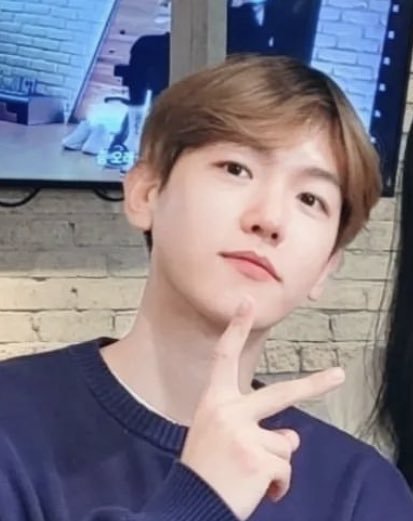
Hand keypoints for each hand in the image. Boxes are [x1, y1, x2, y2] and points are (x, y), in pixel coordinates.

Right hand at [181, 298, 344, 519]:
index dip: (236, 328)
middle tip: (339, 375)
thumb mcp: (217, 437)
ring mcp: (244, 433)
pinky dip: (277, 487)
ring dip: (274, 465)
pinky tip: (257, 493)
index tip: (246, 302)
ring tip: (248, 477)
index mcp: (213, 402)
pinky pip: (285, 470)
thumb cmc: (202, 470)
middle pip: (281, 393)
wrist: (187, 506)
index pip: (224, 357)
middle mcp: (228, 411)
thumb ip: (251, 427)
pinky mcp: (259, 459)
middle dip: (314, 385)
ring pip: (284, 444)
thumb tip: (292, 436)